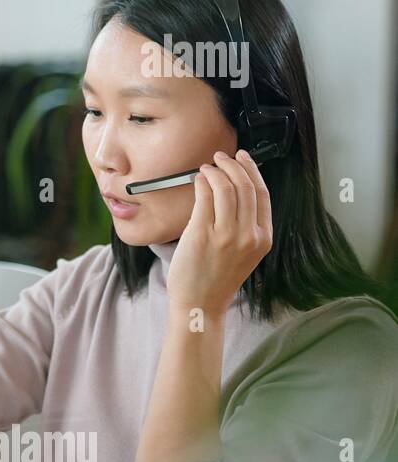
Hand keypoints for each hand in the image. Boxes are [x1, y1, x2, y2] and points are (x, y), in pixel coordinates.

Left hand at [167, 149, 272, 314]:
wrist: (200, 304)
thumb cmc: (217, 278)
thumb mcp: (244, 252)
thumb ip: (244, 225)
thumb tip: (233, 189)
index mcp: (263, 238)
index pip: (263, 194)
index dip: (253, 170)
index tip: (243, 158)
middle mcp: (248, 235)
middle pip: (246, 186)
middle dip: (233, 165)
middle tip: (221, 157)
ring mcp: (225, 235)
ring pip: (226, 188)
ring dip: (216, 171)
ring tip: (207, 167)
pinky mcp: (202, 234)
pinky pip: (205, 198)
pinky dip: (203, 182)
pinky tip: (199, 179)